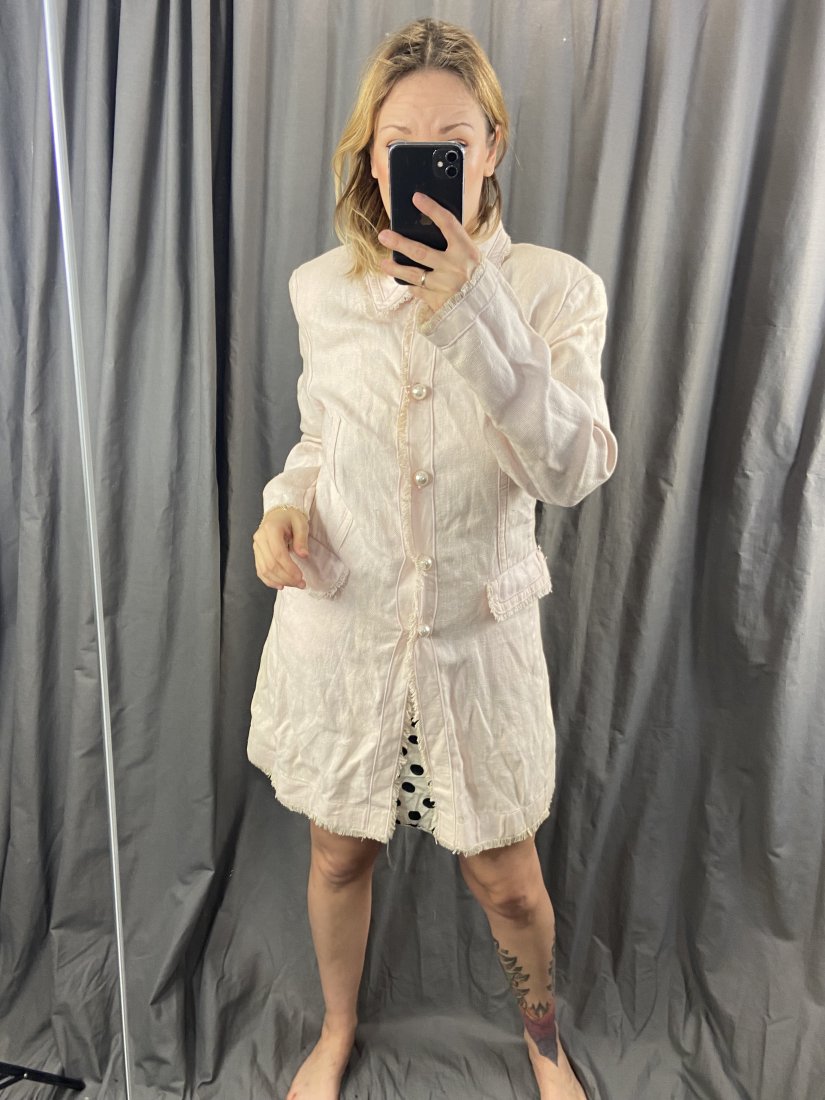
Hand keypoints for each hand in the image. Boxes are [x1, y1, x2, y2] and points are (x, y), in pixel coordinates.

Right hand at [252, 507, 308, 589]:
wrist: (279, 513)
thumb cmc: (291, 517)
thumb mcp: (301, 523)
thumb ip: (302, 539)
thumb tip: (303, 555)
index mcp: (271, 529)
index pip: (278, 554)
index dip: (289, 569)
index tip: (301, 577)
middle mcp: (260, 538)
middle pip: (271, 564)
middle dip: (286, 577)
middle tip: (301, 584)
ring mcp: (256, 546)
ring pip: (264, 570)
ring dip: (280, 581)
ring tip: (294, 584)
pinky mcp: (256, 553)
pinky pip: (260, 570)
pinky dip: (269, 580)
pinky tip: (280, 585)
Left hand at [377, 192, 481, 313]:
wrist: (485, 309)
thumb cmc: (478, 279)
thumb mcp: (472, 258)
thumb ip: (455, 246)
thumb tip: (428, 229)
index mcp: (467, 251)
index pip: (448, 224)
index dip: (432, 209)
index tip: (417, 198)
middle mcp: (454, 267)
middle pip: (420, 251)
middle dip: (399, 242)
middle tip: (384, 235)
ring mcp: (445, 286)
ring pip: (413, 275)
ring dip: (395, 268)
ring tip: (383, 263)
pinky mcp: (438, 302)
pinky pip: (418, 291)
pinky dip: (412, 285)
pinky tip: (406, 281)